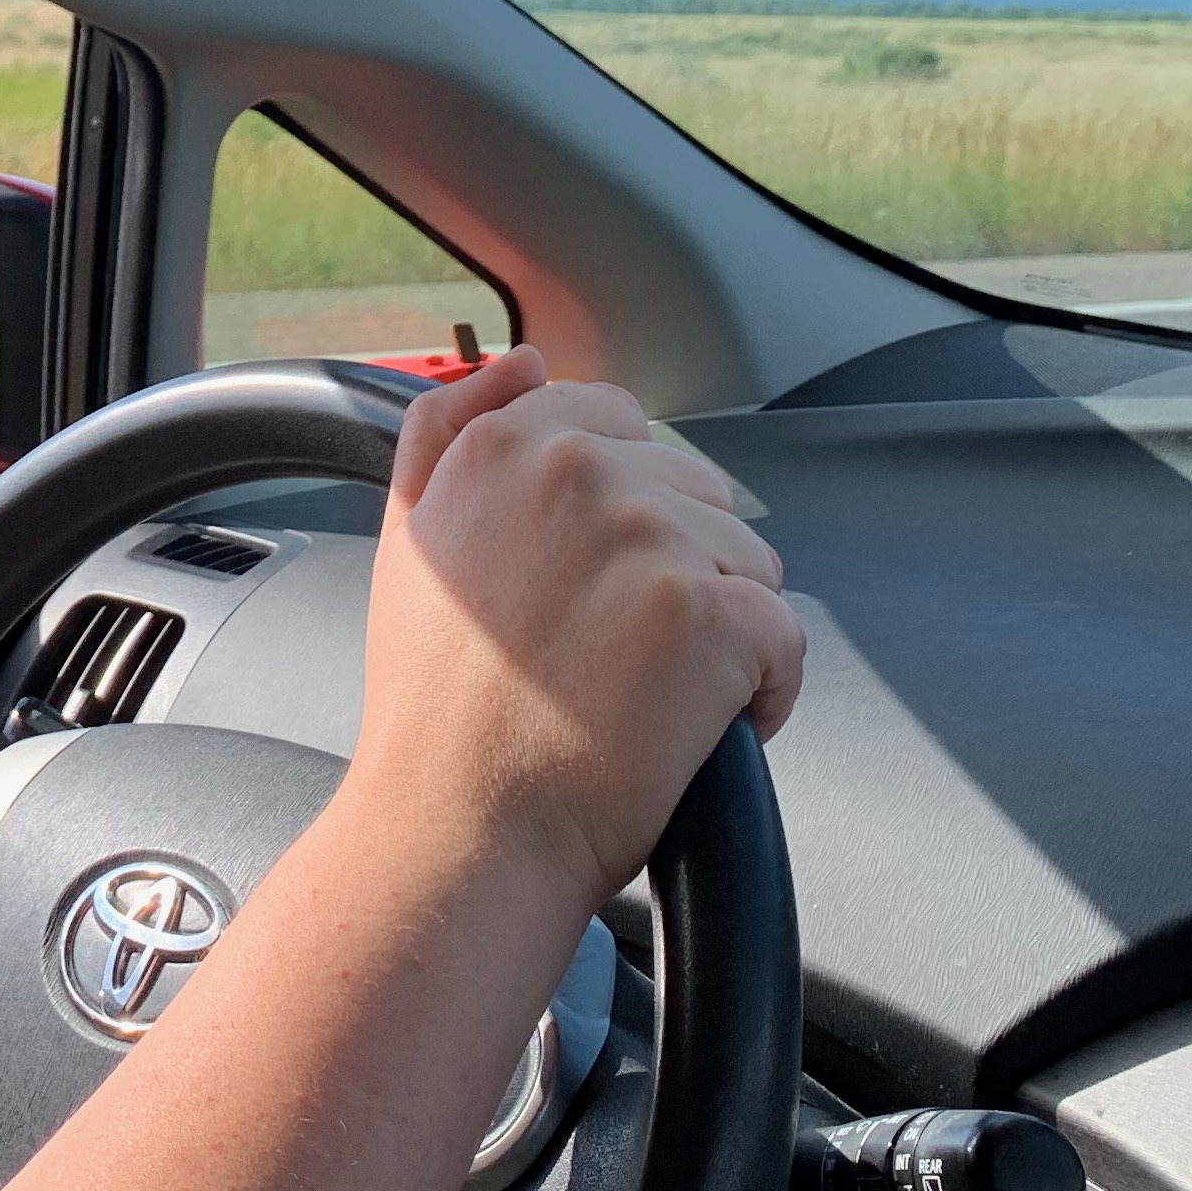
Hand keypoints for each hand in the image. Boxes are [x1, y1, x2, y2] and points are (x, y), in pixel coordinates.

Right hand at [350, 347, 801, 922]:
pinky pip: (783, 640)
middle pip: (694, 495)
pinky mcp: (711, 616)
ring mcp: (649, 538)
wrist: (460, 830)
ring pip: (746, 564)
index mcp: (504, 444)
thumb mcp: (409, 540)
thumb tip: (524, 360)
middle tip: (599, 654)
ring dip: (716, 634)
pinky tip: (690, 730)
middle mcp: (577, 470)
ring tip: (640, 696)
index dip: (618, 512)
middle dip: (671, 571)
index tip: (581, 586)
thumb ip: (449, 429)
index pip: (618, 423)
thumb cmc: (435, 706)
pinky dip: (757, 696)